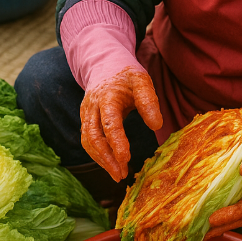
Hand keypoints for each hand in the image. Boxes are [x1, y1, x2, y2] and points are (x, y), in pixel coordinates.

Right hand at [80, 66, 162, 181]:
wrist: (104, 65)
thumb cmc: (126, 76)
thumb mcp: (142, 81)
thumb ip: (149, 101)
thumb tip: (156, 125)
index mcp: (107, 97)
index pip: (109, 123)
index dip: (116, 142)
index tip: (126, 159)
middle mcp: (92, 107)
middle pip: (93, 136)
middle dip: (106, 158)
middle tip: (121, 174)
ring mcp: (86, 114)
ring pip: (87, 141)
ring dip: (101, 160)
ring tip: (118, 174)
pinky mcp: (85, 120)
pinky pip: (87, 140)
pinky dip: (98, 155)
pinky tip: (111, 165)